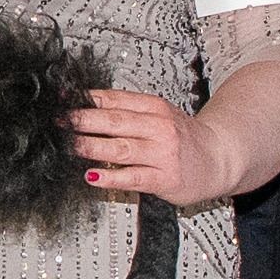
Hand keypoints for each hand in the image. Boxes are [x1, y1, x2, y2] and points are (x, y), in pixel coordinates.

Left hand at [69, 89, 239, 207]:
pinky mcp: (164, 178)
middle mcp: (158, 128)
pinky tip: (92, 176)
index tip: (61, 100)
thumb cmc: (185, 139)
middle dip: (82, 121)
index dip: (85, 100)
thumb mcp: (160, 115)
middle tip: (58, 122)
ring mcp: (161, 153)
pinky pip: (133, 177)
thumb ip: (128, 111)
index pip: (114, 100)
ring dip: (91, 147)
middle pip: (113, 122)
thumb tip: (87, 106)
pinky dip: (111, 177)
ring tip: (68, 147)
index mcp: (154, 108)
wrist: (221, 157)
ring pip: (120, 148)